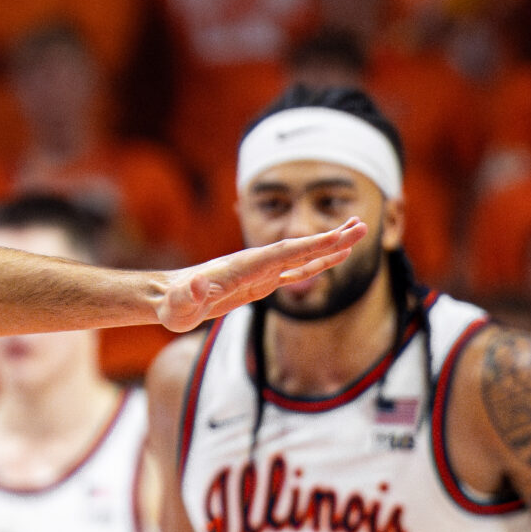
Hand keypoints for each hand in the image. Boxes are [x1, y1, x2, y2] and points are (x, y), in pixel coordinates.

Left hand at [154, 219, 366, 331]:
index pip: (284, 253)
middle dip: (330, 238)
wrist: (167, 299)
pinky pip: (295, 271)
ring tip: (359, 232)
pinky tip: (335, 257)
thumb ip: (189, 296)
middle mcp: (255, 263)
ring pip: (302, 256)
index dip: (312, 245)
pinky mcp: (260, 282)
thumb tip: (197, 284)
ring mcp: (259, 271)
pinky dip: (316, 264)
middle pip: (300, 248)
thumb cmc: (173, 305)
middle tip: (363, 225)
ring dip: (330, 246)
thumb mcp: (179, 306)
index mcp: (244, 265)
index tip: (339, 236)